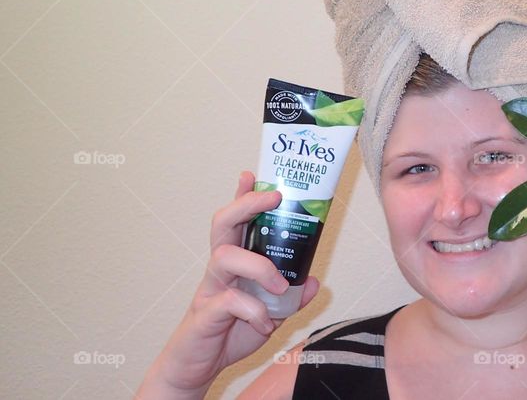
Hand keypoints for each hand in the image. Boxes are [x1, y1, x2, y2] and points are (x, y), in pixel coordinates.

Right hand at [137, 171, 320, 397]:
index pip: (236, 221)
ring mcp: (209, 289)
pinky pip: (229, 302)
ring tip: (279, 288)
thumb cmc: (229, 334)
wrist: (197, 368)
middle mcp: (219, 270)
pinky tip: (265, 324)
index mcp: (235, 263)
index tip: (253, 174)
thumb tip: (313, 280)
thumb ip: (290, 297)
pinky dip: (254, 311)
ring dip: (259, 267)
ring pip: (225, 257)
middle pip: (223, 224)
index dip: (243, 195)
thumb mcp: (270, 314)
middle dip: (246, 204)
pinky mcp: (205, 314)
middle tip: (273, 199)